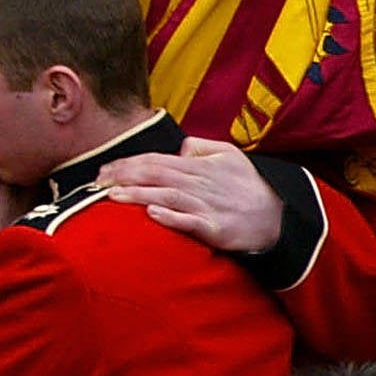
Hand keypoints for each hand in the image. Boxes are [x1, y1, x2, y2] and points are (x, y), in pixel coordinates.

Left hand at [96, 136, 281, 252]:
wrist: (279, 217)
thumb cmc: (250, 186)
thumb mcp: (229, 155)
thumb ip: (200, 147)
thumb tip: (177, 147)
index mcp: (199, 166)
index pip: (155, 160)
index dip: (127, 163)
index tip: (103, 170)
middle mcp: (200, 183)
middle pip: (155, 175)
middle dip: (123, 176)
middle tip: (96, 182)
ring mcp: (207, 206)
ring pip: (168, 196)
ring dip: (138, 195)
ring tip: (112, 196)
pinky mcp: (216, 229)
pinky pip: (191, 222)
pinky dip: (172, 218)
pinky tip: (152, 215)